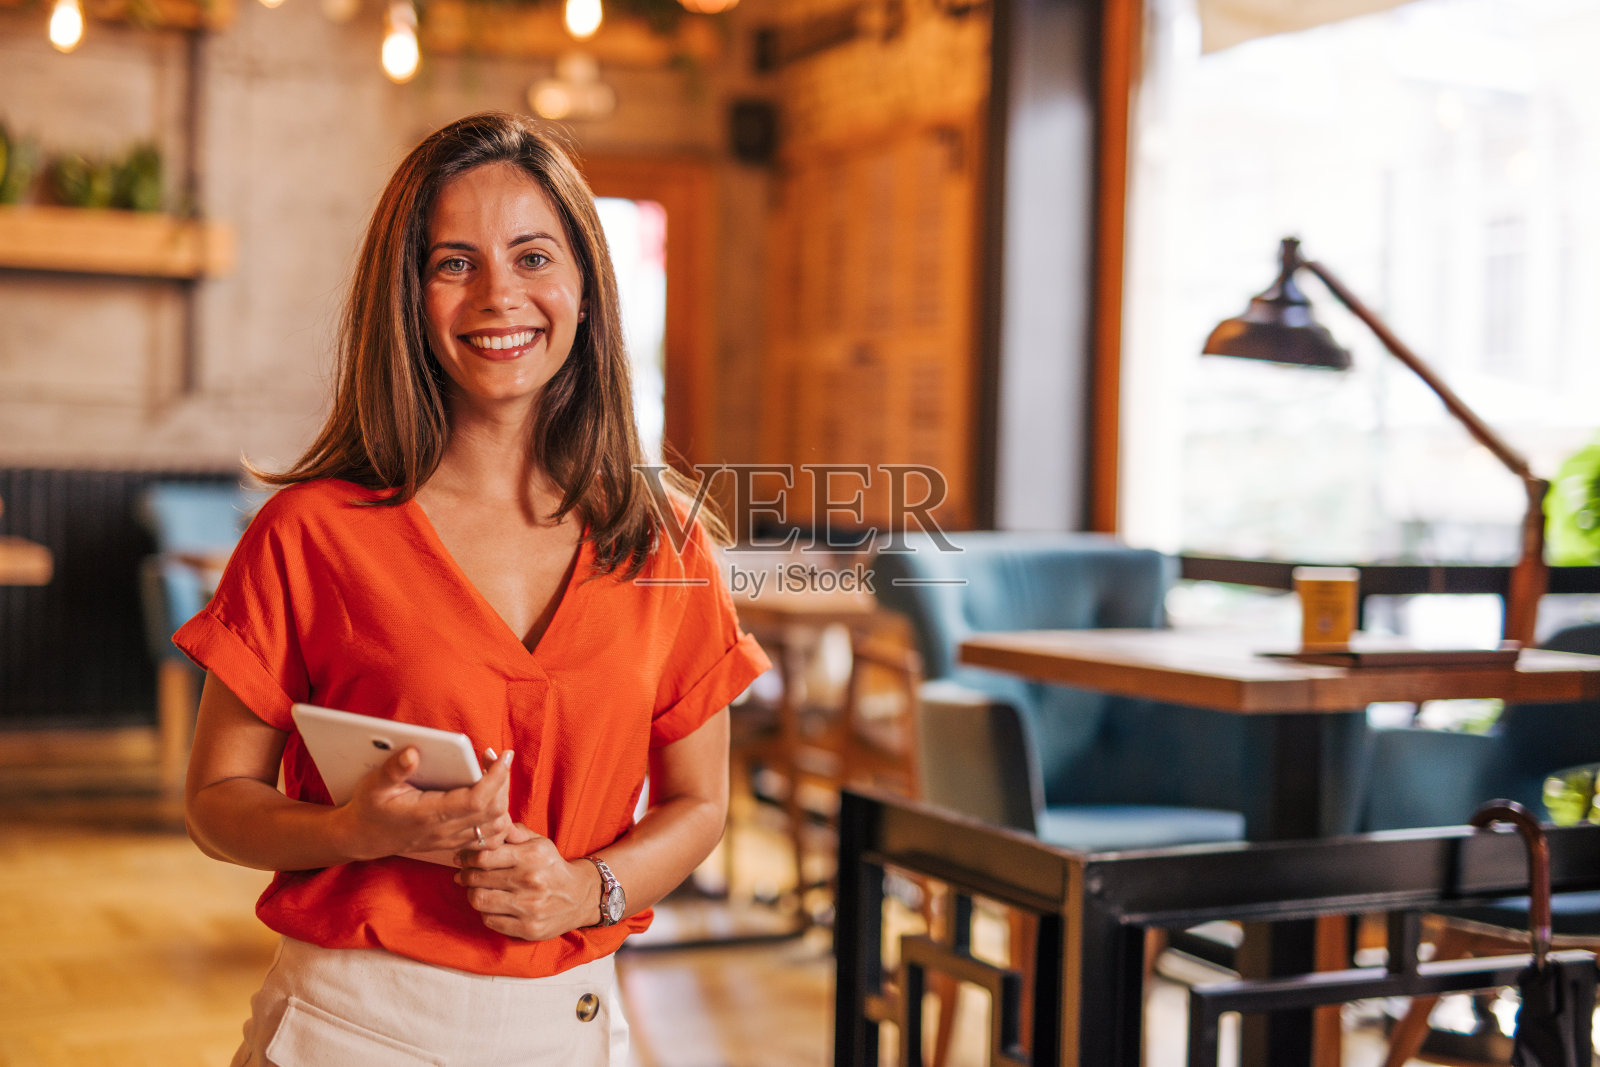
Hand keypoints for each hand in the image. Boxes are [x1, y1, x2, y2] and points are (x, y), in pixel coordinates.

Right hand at [333, 748, 513, 861]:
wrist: (363, 838)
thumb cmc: (369, 809)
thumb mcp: (374, 785)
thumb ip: (394, 769)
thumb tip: (414, 752)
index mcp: (428, 815)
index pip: (476, 801)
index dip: (495, 778)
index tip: (504, 756)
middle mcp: (444, 831)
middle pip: (493, 812)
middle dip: (502, 781)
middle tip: (493, 757)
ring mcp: (451, 839)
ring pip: (496, 826)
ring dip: (503, 797)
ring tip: (493, 773)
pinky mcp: (454, 841)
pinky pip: (490, 836)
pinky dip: (499, 816)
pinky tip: (490, 794)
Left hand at [455, 823, 598, 940]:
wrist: (580, 897)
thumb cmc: (552, 866)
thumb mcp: (539, 842)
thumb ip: (514, 832)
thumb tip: (489, 826)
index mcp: (532, 856)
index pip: (484, 856)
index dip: (466, 857)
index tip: (461, 858)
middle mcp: (531, 881)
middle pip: (477, 879)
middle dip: (465, 875)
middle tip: (463, 874)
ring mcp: (530, 907)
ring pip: (479, 901)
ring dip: (472, 894)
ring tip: (476, 889)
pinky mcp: (528, 928)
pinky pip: (490, 920)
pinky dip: (486, 912)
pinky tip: (492, 904)